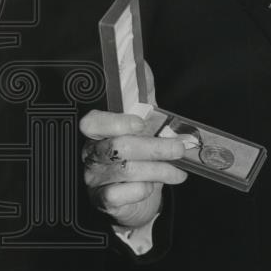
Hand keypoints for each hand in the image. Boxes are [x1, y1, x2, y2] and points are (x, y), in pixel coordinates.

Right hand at [80, 109, 192, 230]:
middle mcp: (92, 155)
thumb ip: (144, 100)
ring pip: (127, 170)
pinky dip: (142, 189)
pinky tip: (152, 187)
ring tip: (177, 170)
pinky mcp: (103, 200)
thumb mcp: (144, 127)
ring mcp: (95, 179)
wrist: (139, 195)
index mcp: (98, 133)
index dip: (116, 122)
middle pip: (118, 147)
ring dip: (159, 169)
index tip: (141, 124)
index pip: (92, 123)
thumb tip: (147, 70)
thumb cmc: (141, 158)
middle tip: (178, 149)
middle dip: (155, 148)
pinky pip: (122, 194)